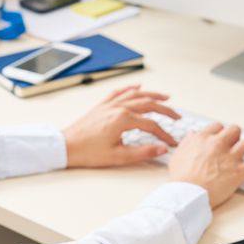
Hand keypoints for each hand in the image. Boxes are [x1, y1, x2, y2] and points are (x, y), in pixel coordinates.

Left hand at [63, 86, 181, 167]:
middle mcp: (118, 108)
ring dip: (152, 94)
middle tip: (177, 116)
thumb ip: (143, 152)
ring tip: (165, 97)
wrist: (66, 147)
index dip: (164, 134)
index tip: (170, 143)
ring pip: (136, 95)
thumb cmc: (88, 152)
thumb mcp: (118, 157)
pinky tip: (137, 87)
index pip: (152, 125)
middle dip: (166, 110)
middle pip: (149, 104)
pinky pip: (119, 92)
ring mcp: (109, 105)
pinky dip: (130, 89)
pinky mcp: (102, 106)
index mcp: (123, 119)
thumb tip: (161, 149)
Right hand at [167, 123, 243, 207]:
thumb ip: (188, 142)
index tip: (221, 138)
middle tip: (235, 142)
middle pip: (234, 130)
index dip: (220, 132)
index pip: (217, 127)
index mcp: (202, 139)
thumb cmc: (180, 179)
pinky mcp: (239, 171)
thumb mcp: (178, 155)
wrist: (186, 195)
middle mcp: (217, 144)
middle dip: (235, 135)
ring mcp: (230, 157)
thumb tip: (193, 133)